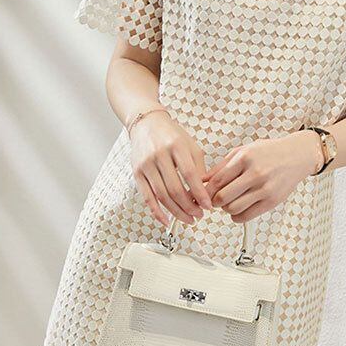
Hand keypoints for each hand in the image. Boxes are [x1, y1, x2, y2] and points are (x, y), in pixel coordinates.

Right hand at [129, 111, 211, 225]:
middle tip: (200, 215)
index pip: (190, 174)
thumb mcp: (191, 146)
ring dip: (176, 212)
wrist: (146, 124)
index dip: (199, 193)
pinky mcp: (137, 173)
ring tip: (189, 219)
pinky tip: (167, 221)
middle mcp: (159, 155)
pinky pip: (147, 197)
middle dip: (189, 206)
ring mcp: (146, 165)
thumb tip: (205, 193)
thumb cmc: (172, 136)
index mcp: (176, 146)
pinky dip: (157, 212)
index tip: (208, 206)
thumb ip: (199, 168)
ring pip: (161, 195)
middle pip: (175, 188)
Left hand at [202, 131, 322, 222]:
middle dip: (214, 201)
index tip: (204, 194)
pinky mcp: (272, 201)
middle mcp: (255, 173)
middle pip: (223, 197)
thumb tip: (202, 180)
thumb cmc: (270, 152)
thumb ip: (222, 166)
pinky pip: (247, 216)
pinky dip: (237, 216)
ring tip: (229, 202)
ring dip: (226, 209)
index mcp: (245, 158)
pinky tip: (239, 208)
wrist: (297, 155)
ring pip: (233, 209)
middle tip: (215, 200)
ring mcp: (265, 188)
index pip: (217, 181)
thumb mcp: (243, 151)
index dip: (206, 190)